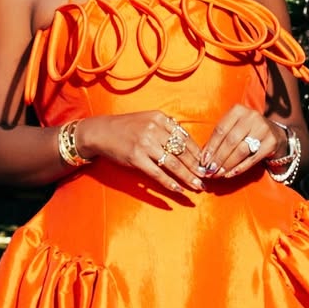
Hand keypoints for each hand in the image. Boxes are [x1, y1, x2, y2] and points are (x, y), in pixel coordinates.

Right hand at [77, 111, 203, 196]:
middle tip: (207, 177)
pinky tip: (178, 189)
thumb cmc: (127, 128)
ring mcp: (145, 144)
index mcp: (160, 118)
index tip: (206, 163)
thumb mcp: (148, 120)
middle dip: (196, 167)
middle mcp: (154, 129)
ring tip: (197, 186)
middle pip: (182, 151)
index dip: (198, 153)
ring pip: (173, 163)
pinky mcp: (136, 157)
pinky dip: (169, 182)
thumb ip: (167, 129)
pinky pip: (157, 173)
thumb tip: (188, 144)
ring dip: (187, 177)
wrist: (101, 132)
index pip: (185, 138)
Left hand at [199, 107, 285, 180]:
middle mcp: (251, 116)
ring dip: (227, 164)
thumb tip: (204, 158)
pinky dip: (240, 168)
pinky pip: (253, 158)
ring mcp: (263, 128)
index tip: (203, 161)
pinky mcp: (272, 142)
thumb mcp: (233, 128)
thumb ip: (220, 139)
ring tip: (218, 174)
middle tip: (210, 170)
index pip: (220, 130)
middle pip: (230, 141)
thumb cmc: (247, 132)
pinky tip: (230, 174)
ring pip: (241, 150)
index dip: (211, 147)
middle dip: (218, 158)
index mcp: (238, 110)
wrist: (275, 134)